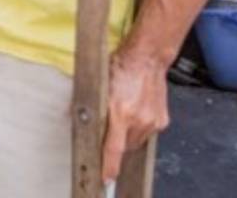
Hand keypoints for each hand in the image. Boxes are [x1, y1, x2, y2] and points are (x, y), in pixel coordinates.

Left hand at [101, 47, 169, 184]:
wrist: (147, 58)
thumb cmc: (121, 67)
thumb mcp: (98, 86)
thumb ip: (90, 107)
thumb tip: (75, 119)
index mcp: (120, 112)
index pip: (113, 149)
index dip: (109, 166)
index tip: (106, 178)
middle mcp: (138, 120)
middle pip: (124, 148)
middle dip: (116, 144)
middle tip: (111, 129)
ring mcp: (152, 121)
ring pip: (136, 142)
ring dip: (128, 137)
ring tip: (124, 116)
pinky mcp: (162, 120)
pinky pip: (147, 133)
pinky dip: (139, 129)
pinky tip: (136, 113)